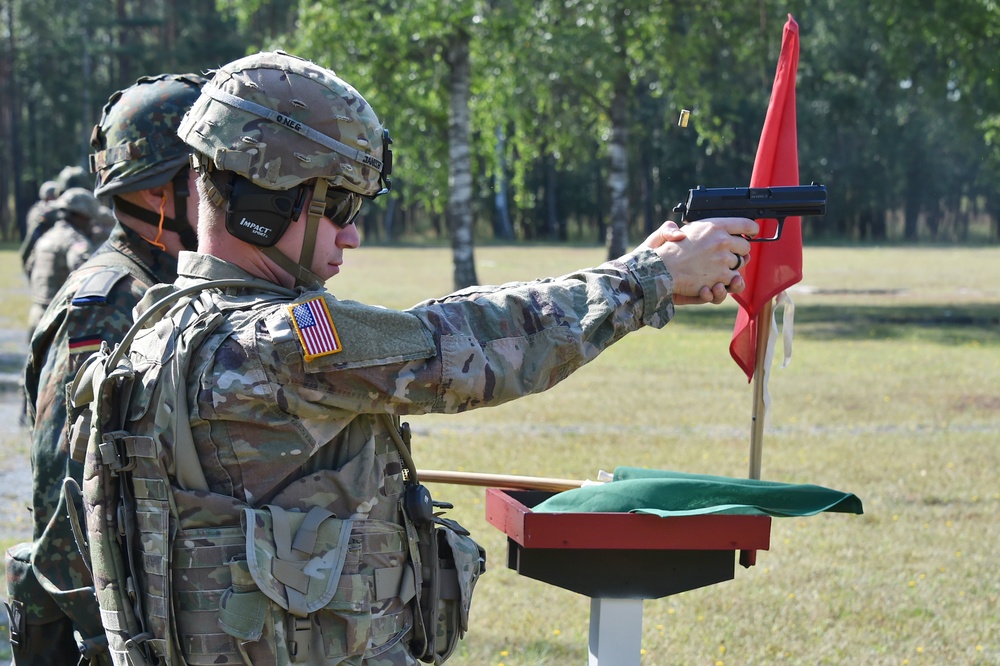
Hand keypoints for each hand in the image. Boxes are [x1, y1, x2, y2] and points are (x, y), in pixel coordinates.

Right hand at [639, 218, 757, 304]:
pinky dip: (725, 280)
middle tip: (727, 254)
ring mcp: (724, 259)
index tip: (753, 232)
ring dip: (731, 266)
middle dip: (738, 251)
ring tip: (716, 267)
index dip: (751, 229)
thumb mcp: (681, 229)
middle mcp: (722, 241)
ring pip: (740, 263)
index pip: (745, 224)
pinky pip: (733, 278)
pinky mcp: (722, 276)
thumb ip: (699, 227)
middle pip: (745, 247)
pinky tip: (714, 277)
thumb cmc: (669, 250)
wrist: (662, 269)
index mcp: (714, 226)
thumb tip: (702, 230)